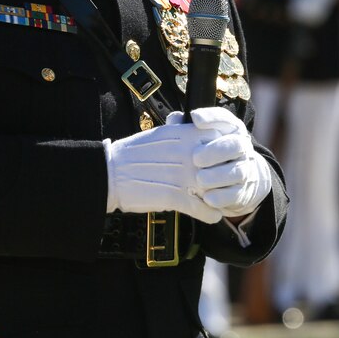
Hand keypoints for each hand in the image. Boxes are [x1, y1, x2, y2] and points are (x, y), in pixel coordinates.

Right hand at [104, 115, 221, 223]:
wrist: (111, 172)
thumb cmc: (134, 153)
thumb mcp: (160, 132)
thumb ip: (180, 129)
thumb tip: (189, 122)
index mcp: (187, 134)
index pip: (222, 140)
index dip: (226, 153)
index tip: (226, 161)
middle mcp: (190, 152)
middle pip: (224, 166)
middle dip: (227, 177)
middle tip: (225, 185)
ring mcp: (184, 175)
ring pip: (217, 189)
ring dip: (220, 198)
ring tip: (220, 202)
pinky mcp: (176, 196)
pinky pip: (204, 208)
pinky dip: (210, 214)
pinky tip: (211, 215)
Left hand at [189, 107, 272, 218]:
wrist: (234, 180)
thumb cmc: (210, 154)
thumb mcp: (200, 138)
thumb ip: (186, 128)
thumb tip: (174, 118)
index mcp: (230, 131)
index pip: (225, 119)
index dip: (212, 117)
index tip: (195, 119)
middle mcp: (241, 148)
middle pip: (236, 145)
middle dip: (216, 151)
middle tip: (196, 158)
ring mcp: (244, 170)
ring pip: (238, 172)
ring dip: (218, 176)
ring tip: (199, 179)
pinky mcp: (242, 192)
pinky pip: (236, 194)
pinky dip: (222, 197)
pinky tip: (207, 198)